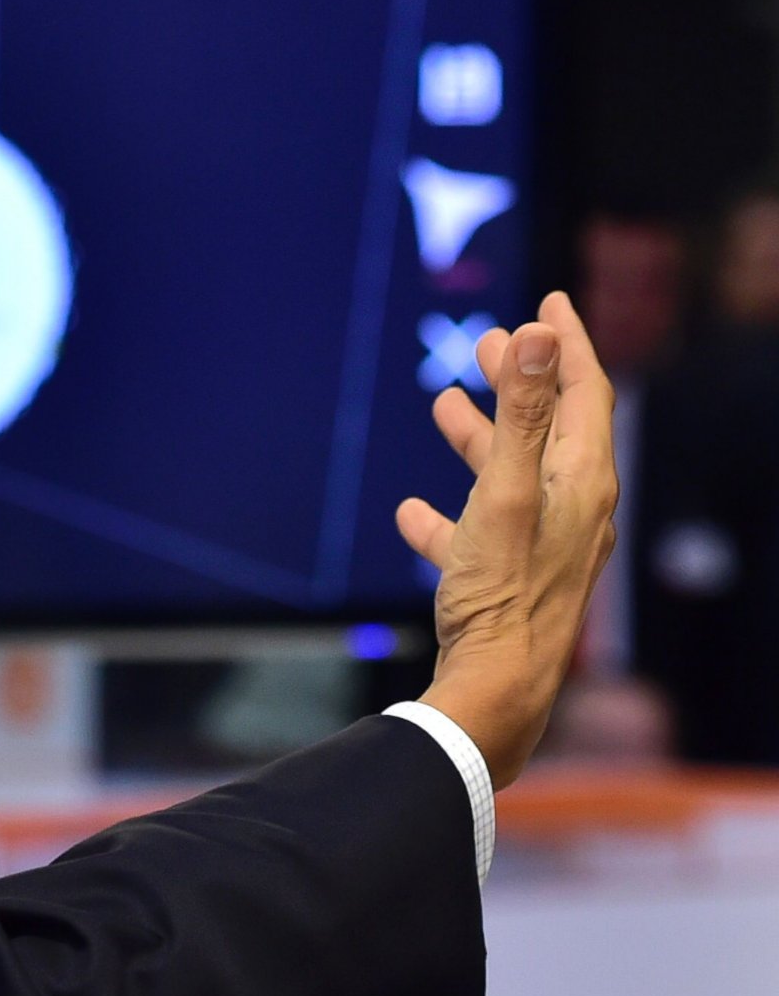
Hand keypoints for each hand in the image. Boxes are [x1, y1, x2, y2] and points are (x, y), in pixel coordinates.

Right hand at [396, 290, 617, 786]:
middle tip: (486, 343)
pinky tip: (411, 511)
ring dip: (480, 437)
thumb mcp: (504, 493)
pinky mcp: (510, 581)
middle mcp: (573, 510)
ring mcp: (543, 547)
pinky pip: (478, 533)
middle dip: (520, 381)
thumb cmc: (502, 594)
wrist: (496, 692)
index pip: (585, 392)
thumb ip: (520, 413)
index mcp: (582, 481)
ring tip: (442, 406)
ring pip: (513, 476)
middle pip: (550, 428)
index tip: (549, 302)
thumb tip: (537, 333)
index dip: (567, 343)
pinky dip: (449, 511)